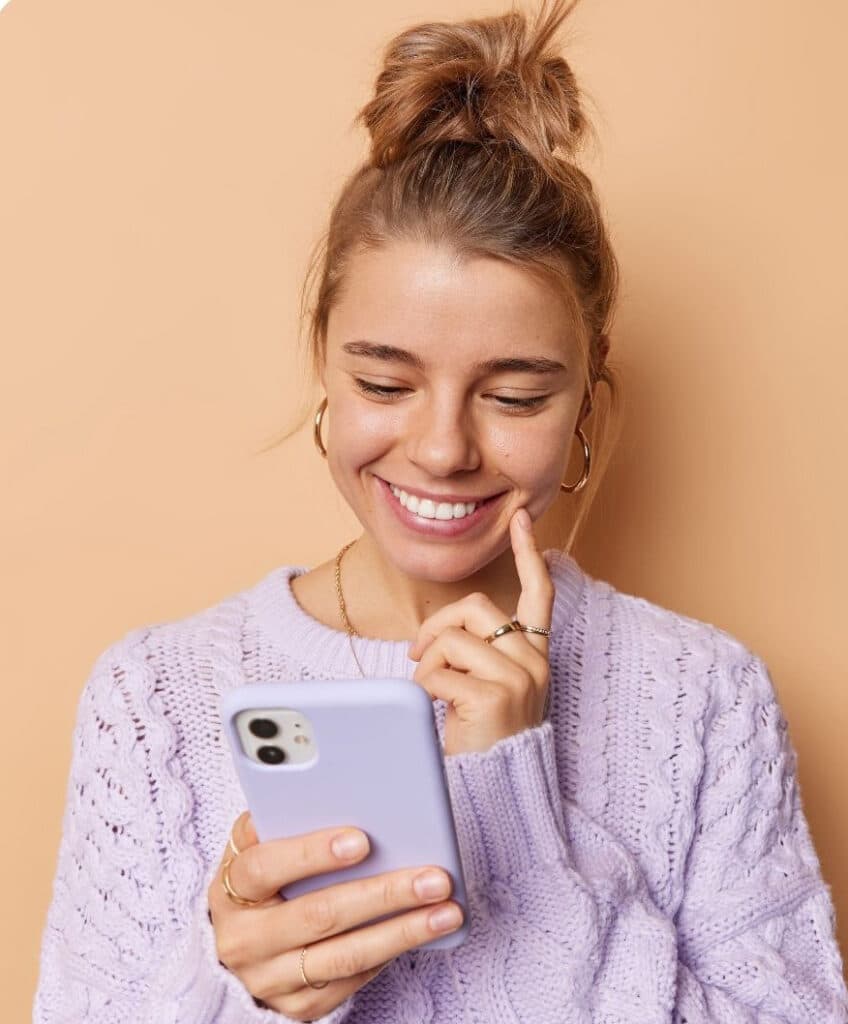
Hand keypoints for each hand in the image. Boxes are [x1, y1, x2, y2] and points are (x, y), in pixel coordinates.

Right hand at [208, 812, 463, 1021]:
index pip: (266, 867)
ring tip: (447, 910)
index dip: (312, 853)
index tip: (362, 839)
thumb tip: (335, 788)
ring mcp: (271, 979)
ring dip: (403, 931)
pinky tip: (424, 931)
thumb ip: (282, 818)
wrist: (239, 944)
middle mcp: (245, 940)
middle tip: (434, 877)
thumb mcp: (256, 846)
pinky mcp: (299, 1007)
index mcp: (231, 889)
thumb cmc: (262, 877)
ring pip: (345, 957)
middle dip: (383, 894)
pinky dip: (391, 952)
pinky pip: (352, 981)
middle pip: (319, 916)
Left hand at [407, 507, 553, 755]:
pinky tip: (437, 712)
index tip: (519, 519)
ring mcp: (518, 678)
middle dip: (435, 625)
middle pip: (474, 606)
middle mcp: (535, 662)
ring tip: (432, 694)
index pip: (539, 593)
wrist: (495, 794)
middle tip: (419, 654)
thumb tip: (441, 629)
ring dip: (428, 663)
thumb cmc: (483, 740)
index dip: (528, 553)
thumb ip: (478, 653)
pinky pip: (440, 670)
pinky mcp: (495, 696)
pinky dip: (425, 687)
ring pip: (453, 636)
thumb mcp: (489, 689)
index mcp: (535, 656)